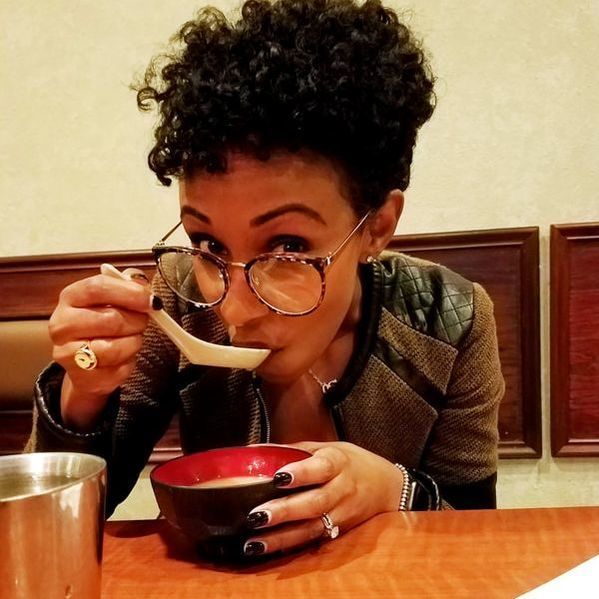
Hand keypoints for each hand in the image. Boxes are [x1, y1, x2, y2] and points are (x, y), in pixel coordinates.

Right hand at [49, 269, 154, 429]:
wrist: (88, 361)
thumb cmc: (103, 321)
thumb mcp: (112, 297)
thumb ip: (127, 284)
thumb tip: (141, 283)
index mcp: (70, 297)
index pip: (98, 288)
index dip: (129, 293)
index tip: (151, 300)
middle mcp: (62, 324)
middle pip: (111, 320)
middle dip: (136, 321)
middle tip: (142, 322)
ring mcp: (68, 354)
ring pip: (115, 348)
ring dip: (133, 343)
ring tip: (132, 339)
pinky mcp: (82, 378)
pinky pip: (118, 370)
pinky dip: (129, 363)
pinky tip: (124, 357)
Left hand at [243, 441, 403, 556]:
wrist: (388, 487)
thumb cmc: (352, 462)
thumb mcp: (329, 447)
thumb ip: (298, 450)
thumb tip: (260, 451)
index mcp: (338, 462)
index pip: (321, 468)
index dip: (301, 473)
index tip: (278, 478)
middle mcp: (342, 489)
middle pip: (314, 503)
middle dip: (284, 511)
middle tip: (256, 516)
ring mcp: (342, 514)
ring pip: (312, 528)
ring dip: (282, 537)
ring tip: (254, 541)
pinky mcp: (340, 532)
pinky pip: (314, 541)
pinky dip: (291, 547)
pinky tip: (269, 549)